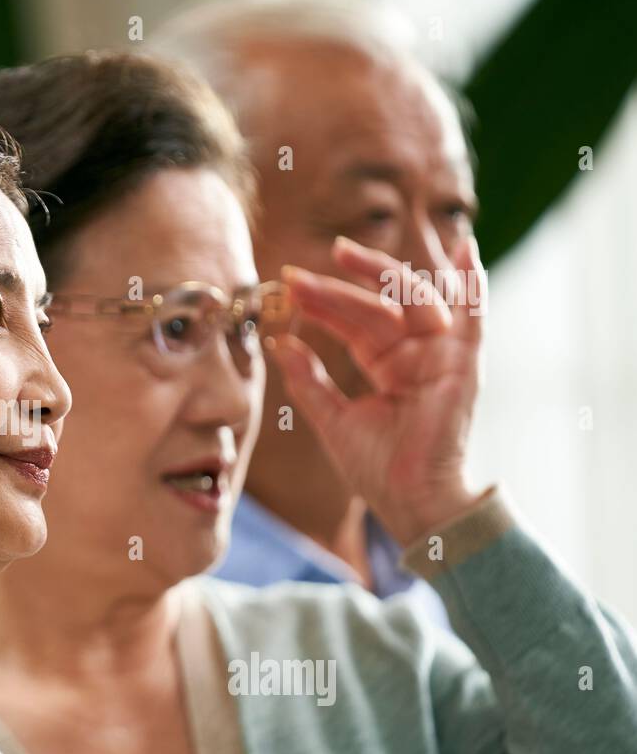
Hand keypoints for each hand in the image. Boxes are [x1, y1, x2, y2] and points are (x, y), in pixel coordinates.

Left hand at [272, 234, 486, 545]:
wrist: (409, 502)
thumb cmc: (376, 468)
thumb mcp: (332, 417)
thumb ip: (308, 379)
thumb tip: (280, 342)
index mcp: (385, 364)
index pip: (352, 323)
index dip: (322, 304)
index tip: (287, 286)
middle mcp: (413, 354)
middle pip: (376, 307)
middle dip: (337, 288)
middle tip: (299, 275)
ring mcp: (439, 357)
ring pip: (410, 302)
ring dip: (379, 274)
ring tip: (344, 252)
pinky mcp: (462, 367)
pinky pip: (473, 319)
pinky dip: (474, 286)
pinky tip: (468, 251)